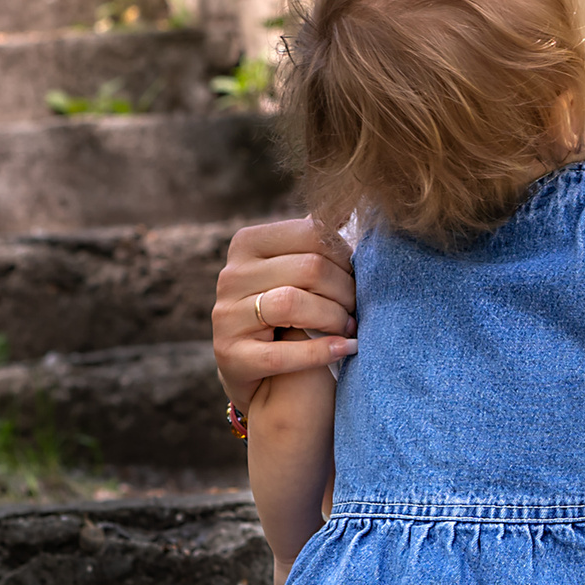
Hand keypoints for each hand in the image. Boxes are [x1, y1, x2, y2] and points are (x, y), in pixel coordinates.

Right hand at [214, 217, 357, 408]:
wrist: (265, 378)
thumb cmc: (293, 315)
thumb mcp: (300, 273)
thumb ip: (318, 244)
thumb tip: (348, 206)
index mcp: (248, 244)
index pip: (311, 233)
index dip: (346, 255)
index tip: (358, 275)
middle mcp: (231, 275)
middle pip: (309, 268)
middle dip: (346, 289)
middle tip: (359, 307)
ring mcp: (226, 316)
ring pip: (292, 304)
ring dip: (334, 317)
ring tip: (351, 327)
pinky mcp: (231, 356)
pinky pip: (282, 354)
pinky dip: (321, 351)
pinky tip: (345, 348)